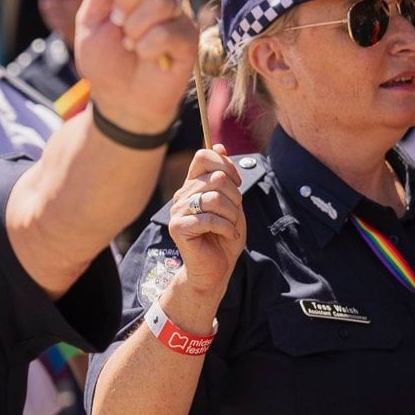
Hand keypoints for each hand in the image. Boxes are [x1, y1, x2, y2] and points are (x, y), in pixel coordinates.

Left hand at [71, 0, 197, 135]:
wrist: (118, 99)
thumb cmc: (105, 59)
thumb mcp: (90, 18)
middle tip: (117, 20)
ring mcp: (177, 13)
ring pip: (160, 0)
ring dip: (134, 26)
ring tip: (129, 43)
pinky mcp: (188, 38)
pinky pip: (168, 31)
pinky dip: (147, 46)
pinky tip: (145, 56)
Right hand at [165, 147, 244, 304]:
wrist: (215, 269)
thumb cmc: (224, 237)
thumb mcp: (231, 203)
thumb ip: (224, 176)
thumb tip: (218, 145)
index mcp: (193, 186)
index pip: (203, 157)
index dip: (225, 165)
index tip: (236, 183)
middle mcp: (182, 195)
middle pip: (216, 178)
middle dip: (235, 197)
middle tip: (234, 215)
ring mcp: (177, 211)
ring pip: (214, 198)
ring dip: (232, 215)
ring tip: (231, 227)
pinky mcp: (178, 228)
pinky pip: (209, 219)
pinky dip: (227, 228)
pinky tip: (228, 235)